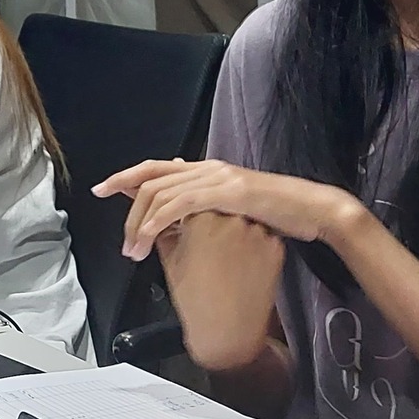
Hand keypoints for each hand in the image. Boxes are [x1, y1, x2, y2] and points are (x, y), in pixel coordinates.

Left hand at [93, 158, 362, 260]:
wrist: (314, 210)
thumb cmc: (280, 216)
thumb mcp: (237, 212)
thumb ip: (208, 211)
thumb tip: (182, 221)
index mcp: (208, 171)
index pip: (157, 168)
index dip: (127, 176)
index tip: (104, 187)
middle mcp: (208, 169)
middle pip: (151, 176)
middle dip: (122, 193)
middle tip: (106, 213)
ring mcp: (218, 178)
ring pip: (161, 192)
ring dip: (140, 223)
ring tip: (133, 250)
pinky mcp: (228, 192)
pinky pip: (182, 203)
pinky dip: (160, 220)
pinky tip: (149, 235)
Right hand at [155, 211, 285, 370]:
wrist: (228, 332)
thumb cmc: (197, 302)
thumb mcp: (170, 259)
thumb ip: (164, 227)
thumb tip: (161, 212)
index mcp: (201, 218)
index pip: (191, 199)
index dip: (188, 216)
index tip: (189, 229)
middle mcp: (231, 219)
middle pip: (218, 205)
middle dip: (211, 220)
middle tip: (206, 246)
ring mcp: (256, 232)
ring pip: (240, 217)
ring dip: (232, 231)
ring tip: (223, 259)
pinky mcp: (274, 246)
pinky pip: (259, 234)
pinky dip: (250, 245)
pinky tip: (240, 265)